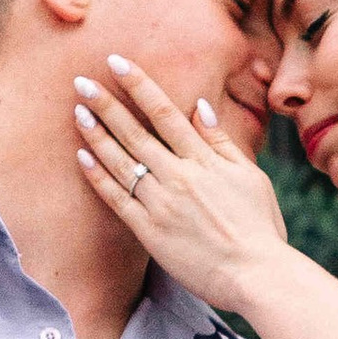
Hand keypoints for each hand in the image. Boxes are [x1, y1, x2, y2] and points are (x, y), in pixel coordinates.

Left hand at [74, 54, 288, 310]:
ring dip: (97, 135)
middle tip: (80, 81)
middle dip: (106, 104)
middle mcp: (179, 176)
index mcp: (204, 160)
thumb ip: (222, 142)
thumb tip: (200, 108)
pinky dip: (99, 177)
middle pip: (135, 132)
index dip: (138, 85)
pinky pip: (118, 199)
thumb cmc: (260, 227)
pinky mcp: (149, 232)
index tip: (116, 63)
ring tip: (77, 111)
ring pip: (121, 162)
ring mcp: (161, 204)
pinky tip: (83, 157)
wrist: (256, 275)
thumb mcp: (250, 176)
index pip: (164, 112)